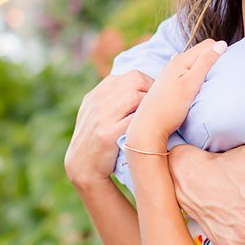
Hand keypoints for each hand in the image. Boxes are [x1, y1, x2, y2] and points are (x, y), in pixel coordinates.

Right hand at [66, 70, 151, 186]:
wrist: (82, 168)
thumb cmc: (96, 141)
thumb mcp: (96, 114)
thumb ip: (112, 99)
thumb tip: (140, 88)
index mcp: (97, 94)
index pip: (132, 76)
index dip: (150, 84)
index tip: (158, 98)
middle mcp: (97, 101)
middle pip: (135, 81)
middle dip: (153, 91)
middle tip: (162, 106)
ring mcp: (101, 117)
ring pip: (135, 96)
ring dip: (150, 105)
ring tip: (157, 116)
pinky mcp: (106, 134)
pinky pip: (133, 119)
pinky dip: (145, 121)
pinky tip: (151, 129)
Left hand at [126, 39, 226, 150]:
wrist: (148, 127)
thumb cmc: (170, 107)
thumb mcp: (191, 84)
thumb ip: (205, 63)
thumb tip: (222, 44)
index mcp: (181, 60)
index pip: (208, 45)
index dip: (221, 52)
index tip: (229, 66)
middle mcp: (175, 63)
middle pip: (202, 53)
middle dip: (214, 59)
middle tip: (224, 74)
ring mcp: (172, 73)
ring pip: (196, 63)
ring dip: (206, 68)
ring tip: (214, 81)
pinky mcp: (171, 84)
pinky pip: (190, 73)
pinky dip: (198, 76)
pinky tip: (201, 88)